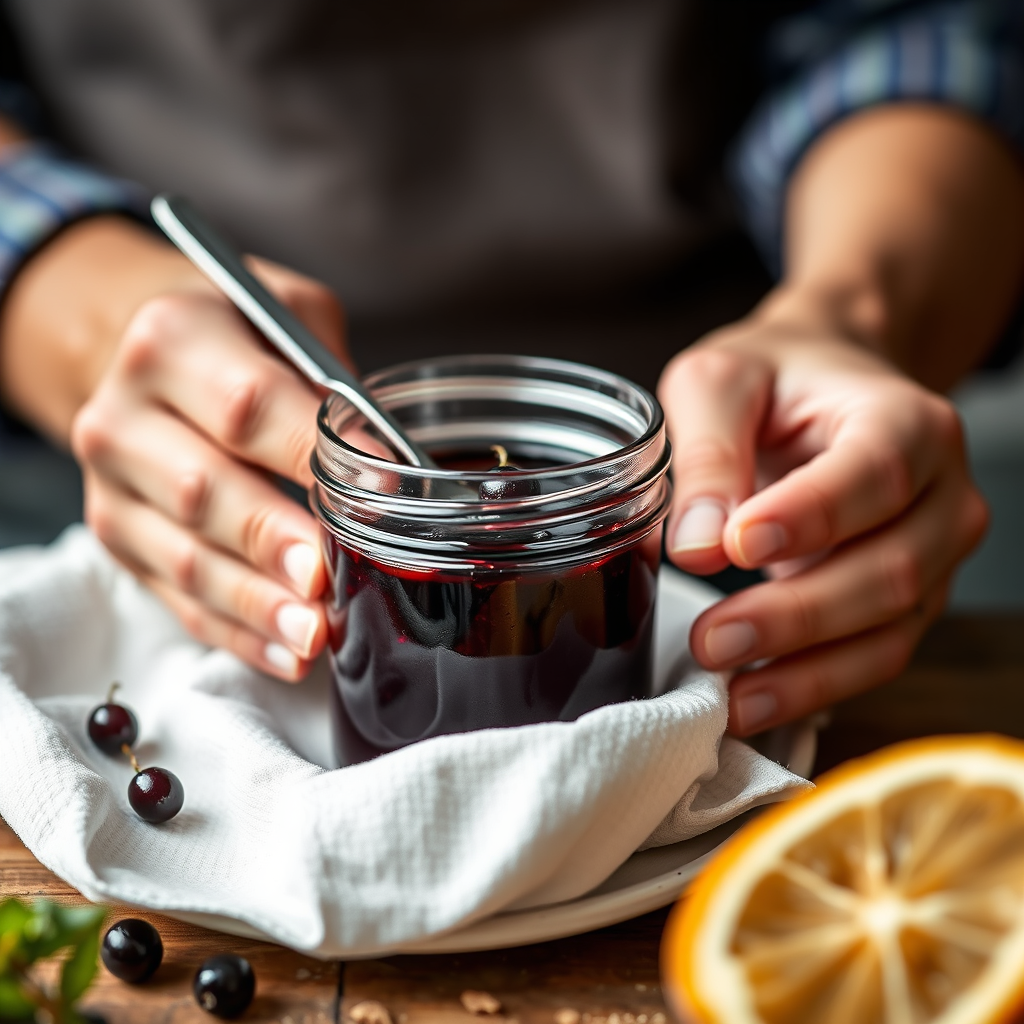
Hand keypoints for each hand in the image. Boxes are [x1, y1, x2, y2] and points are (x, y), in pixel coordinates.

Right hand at [69, 252, 349, 680]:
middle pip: (204, 490)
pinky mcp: (118, 538)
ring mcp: (112, 485)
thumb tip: (391, 465)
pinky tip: (285, 654)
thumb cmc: (235, 333)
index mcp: (172, 339)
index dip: (311, 455)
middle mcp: (124, 414)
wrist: (137, 353)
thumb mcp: (288, 316)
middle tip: (328, 578)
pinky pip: (177, 598)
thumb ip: (331, 379)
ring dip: (257, 603)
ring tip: (315, 635)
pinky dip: (236, 632)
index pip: (248, 405)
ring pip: (186, 557)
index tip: (377, 494)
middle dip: (273, 541)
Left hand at [658, 312, 988, 735]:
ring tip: (728, 694)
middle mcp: (940, 492)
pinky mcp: (909, 599)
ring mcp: (934, 553)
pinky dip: (816, 686)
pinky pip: (875, 656)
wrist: (821, 383)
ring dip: (807, 671)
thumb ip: (707, 452)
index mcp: (903, 419)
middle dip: (797, 617)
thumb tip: (697, 545)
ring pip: (890, 630)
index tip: (736, 547)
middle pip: (891, 569)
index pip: (874, 475)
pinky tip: (754, 701)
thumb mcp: (719, 382)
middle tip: (712, 639)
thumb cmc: (773, 379)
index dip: (810, 518)